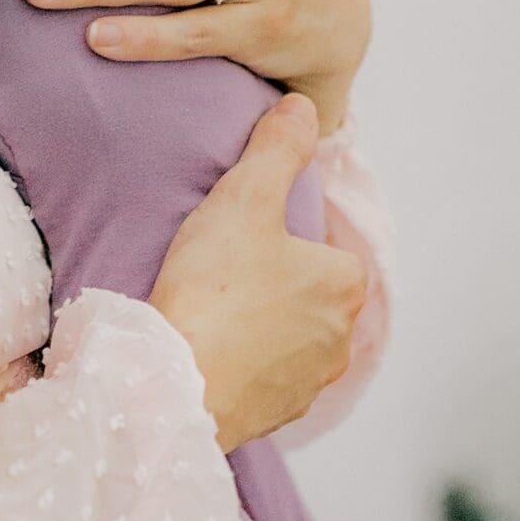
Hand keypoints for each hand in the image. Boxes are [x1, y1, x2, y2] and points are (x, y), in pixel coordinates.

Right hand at [149, 94, 366, 452]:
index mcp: (345, 282)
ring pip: (292, 338)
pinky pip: (268, 377)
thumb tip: (302, 107)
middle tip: (223, 269)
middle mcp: (342, 336)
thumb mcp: (243, 200)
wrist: (174, 383)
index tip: (244, 235)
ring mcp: (312, 381)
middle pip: (310, 292)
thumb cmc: (213, 291)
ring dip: (263, 326)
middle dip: (276, 282)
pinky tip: (210, 348)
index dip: (283, 235)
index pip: (325, 245)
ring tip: (214, 310)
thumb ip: (276, 149)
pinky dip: (246, 363)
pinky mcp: (279, 413)